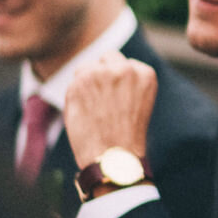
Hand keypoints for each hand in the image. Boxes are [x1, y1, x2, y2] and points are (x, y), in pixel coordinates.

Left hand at [62, 53, 157, 170]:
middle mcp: (124, 68)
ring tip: (95, 112)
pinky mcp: (79, 81)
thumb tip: (104, 64)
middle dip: (102, 74)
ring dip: (86, 85)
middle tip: (104, 103)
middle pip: (106, 58)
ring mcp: (101, 73)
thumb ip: (126, 81)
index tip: (120, 102)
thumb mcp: (137, 102)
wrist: (113, 160)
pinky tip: (84, 115)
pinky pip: (72, 84)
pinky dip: (75, 98)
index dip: (119, 82)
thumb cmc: (126, 138)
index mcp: (145, 73)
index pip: (125, 64)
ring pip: (86, 68)